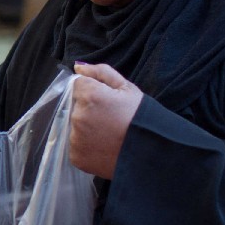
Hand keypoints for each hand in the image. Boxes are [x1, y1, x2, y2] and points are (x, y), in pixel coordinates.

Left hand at [70, 62, 142, 179]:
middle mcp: (78, 116)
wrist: (150, 152)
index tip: (105, 102)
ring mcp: (75, 138)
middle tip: (109, 119)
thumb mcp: (127, 88)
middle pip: (75, 106)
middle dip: (88, 110)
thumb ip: (100, 72)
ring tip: (106, 135)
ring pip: (74, 126)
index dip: (92, 91)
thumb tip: (78, 67)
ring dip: (86, 128)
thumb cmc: (140, 117)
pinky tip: (102, 147)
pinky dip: (85, 146)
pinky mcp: (76, 157)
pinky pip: (76, 146)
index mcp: (89, 96)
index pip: (78, 86)